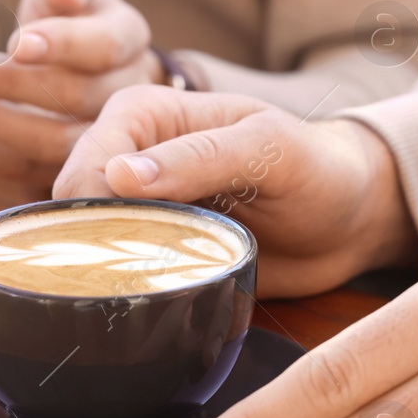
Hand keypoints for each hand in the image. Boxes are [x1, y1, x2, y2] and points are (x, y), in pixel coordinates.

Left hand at [0, 0, 161, 185]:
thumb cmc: (68, 14)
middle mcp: (126, 95)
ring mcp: (100, 140)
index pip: (104, 46)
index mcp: (129, 41)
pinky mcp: (64, 168)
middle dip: (9, 85)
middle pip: (74, 97)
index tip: (16, 44)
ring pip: (51, 141)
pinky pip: (23, 168)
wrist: (79, 65)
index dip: (62, 45)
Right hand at [50, 87, 417, 297]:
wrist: (345, 219)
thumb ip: (199, 156)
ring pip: (81, 245)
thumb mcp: (269, 149)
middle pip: (71, 207)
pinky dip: (118, 291)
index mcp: (142, 114)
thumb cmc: (315, 167)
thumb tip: (116, 176)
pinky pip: (107, 275)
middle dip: (94, 244)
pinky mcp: (144, 252)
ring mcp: (131, 209)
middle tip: (149, 274)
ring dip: (103, 273)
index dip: (99, 205)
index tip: (140, 242)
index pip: (88, 162)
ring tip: (148, 291)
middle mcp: (125, 158)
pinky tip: (146, 303)